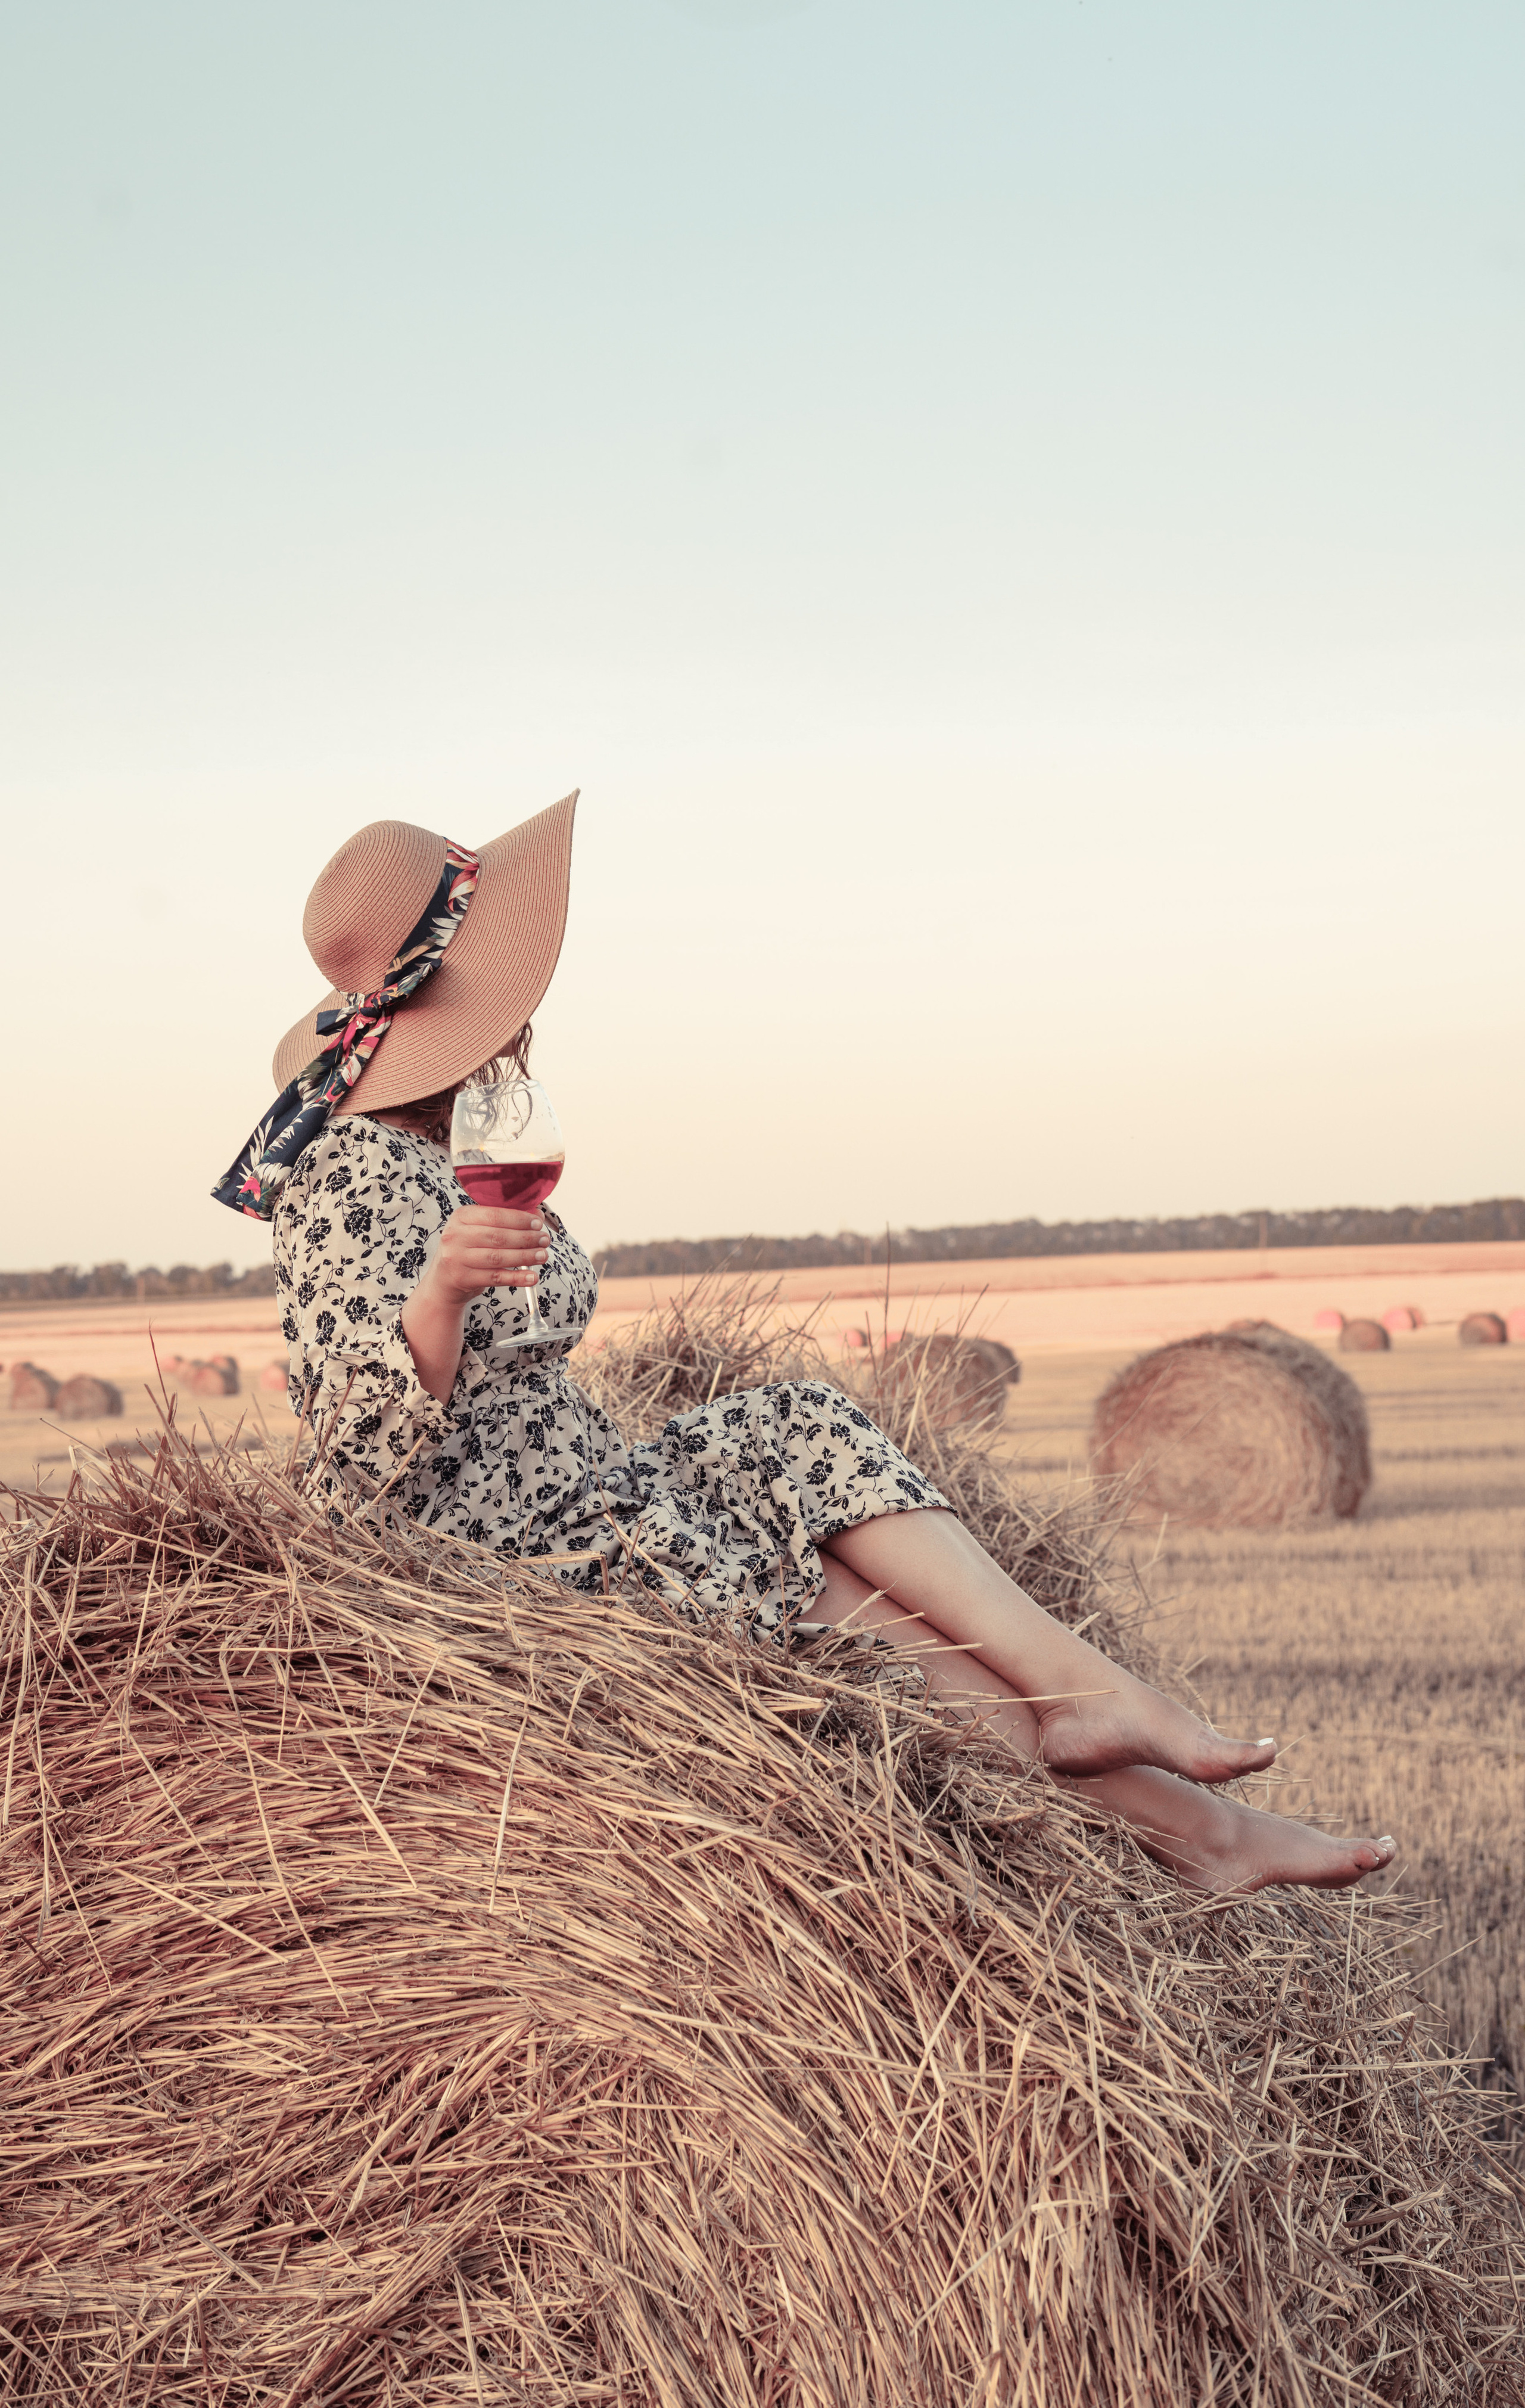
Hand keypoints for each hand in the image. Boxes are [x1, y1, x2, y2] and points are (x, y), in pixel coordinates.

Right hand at [420, 1204, 548, 1308]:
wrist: (444, 1281)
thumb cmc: (467, 1250)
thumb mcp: (480, 1230)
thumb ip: (506, 1220)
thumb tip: (537, 1214)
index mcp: (461, 1216)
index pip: (495, 1214)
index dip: (519, 1219)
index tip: (538, 1223)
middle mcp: (455, 1235)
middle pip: (498, 1236)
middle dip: (526, 1238)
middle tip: (544, 1240)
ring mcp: (456, 1258)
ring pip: (498, 1257)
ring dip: (525, 1257)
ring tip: (542, 1256)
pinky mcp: (462, 1278)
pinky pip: (495, 1278)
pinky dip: (517, 1278)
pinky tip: (532, 1276)